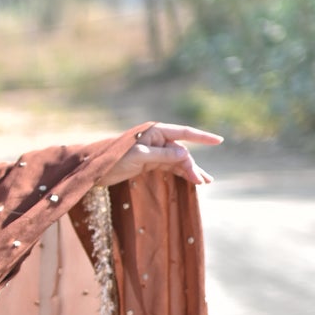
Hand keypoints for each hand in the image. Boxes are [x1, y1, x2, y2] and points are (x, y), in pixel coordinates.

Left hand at [106, 123, 221, 187]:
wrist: (95, 168)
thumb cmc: (115, 158)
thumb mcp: (140, 156)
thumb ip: (163, 155)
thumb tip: (186, 154)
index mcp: (155, 131)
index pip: (184, 133)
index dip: (202, 137)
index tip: (219, 141)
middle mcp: (157, 139)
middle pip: (181, 152)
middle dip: (192, 166)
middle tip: (202, 181)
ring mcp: (154, 151)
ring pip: (177, 161)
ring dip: (189, 171)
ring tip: (204, 182)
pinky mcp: (150, 163)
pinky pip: (169, 167)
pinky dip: (179, 174)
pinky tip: (190, 181)